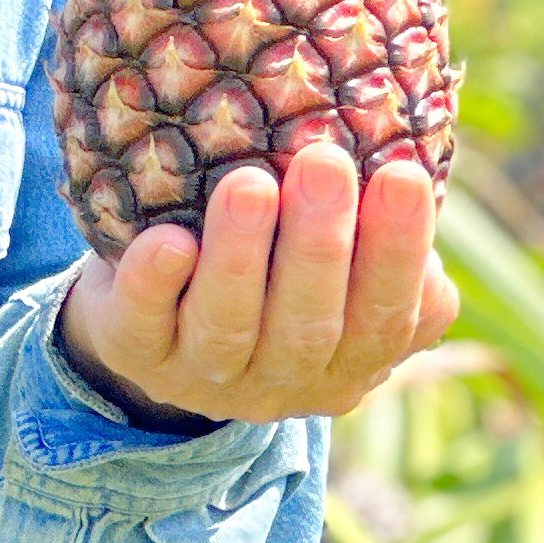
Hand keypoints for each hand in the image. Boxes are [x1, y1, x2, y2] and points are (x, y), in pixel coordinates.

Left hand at [56, 146, 457, 428]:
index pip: (389, 320)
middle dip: (321, 244)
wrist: (154, 328)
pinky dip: (155, 283)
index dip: (399, 253)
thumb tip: (409, 161)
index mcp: (349, 363)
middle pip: (311, 325)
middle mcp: (283, 381)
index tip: (404, 175)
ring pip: (228, 325)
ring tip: (249, 185)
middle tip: (325, 162)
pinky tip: (165, 240)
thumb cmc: (269, 270)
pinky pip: (144, 325)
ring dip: (241, 257)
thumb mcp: (332, 270)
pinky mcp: (134, 354)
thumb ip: (371, 237)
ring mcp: (205, 375)